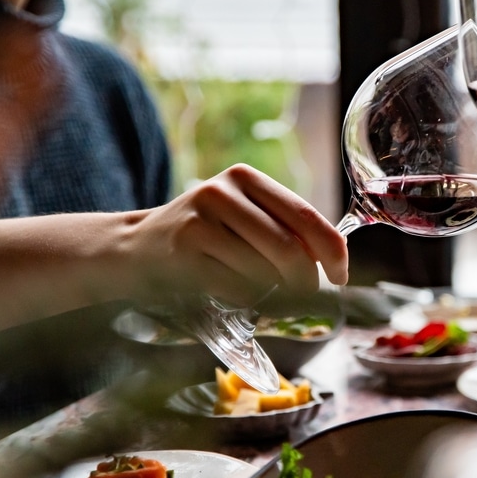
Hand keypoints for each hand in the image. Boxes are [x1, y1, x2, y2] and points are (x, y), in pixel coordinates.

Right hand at [125, 164, 348, 305]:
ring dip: (273, 292)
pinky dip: (245, 299)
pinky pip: (236, 288)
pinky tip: (231, 291)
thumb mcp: (242, 216)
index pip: (305, 215)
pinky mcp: (183, 253)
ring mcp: (199, 221)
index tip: (341, 275)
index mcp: (245, 178)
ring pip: (264, 271)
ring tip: (260, 288)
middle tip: (305, 293)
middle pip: (288, 248)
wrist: (135, 248)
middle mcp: (222, 192)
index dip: (332, 250)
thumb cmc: (204, 237)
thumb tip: (334, 258)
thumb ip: (283, 229)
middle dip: (306, 280)